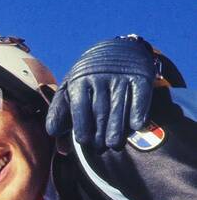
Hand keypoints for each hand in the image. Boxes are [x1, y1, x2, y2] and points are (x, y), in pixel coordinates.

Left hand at [45, 36, 156, 150]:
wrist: (116, 50)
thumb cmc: (87, 80)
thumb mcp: (69, 91)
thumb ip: (60, 116)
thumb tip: (62, 149)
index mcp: (79, 81)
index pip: (80, 108)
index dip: (82, 127)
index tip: (84, 141)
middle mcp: (100, 77)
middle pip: (100, 111)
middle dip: (100, 133)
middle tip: (100, 148)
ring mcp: (121, 76)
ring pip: (119, 107)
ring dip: (118, 128)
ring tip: (114, 144)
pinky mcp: (140, 76)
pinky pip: (140, 96)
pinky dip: (138, 111)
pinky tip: (135, 126)